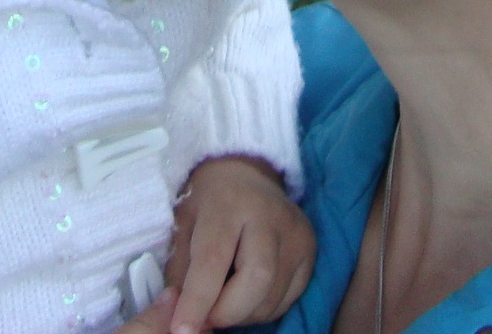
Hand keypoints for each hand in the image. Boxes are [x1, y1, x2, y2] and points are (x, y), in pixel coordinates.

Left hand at [165, 156, 315, 333]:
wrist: (245, 173)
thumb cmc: (207, 202)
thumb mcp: (182, 225)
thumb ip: (180, 272)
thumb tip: (180, 318)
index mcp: (229, 203)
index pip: (214, 261)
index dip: (197, 302)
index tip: (182, 330)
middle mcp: (271, 216)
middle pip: (256, 281)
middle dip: (226, 312)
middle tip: (205, 317)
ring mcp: (297, 234)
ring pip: (273, 297)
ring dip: (242, 315)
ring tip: (222, 302)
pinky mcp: (311, 251)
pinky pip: (287, 299)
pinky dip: (262, 309)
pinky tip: (245, 294)